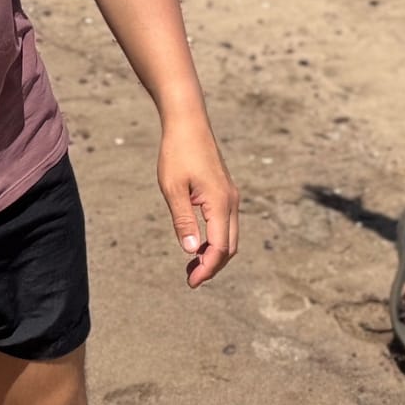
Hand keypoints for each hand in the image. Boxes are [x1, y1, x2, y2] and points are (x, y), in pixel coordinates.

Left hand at [157, 113, 238, 288]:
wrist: (188, 121)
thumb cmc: (177, 153)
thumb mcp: (173, 189)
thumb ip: (183, 221)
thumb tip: (191, 251)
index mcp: (220, 203)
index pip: (219, 247)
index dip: (207, 268)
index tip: (191, 283)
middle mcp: (231, 201)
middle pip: (230, 246)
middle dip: (213, 266)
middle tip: (190, 279)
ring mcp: (231, 195)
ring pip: (230, 235)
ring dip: (215, 253)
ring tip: (192, 265)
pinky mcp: (225, 190)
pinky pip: (226, 223)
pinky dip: (216, 238)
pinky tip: (197, 242)